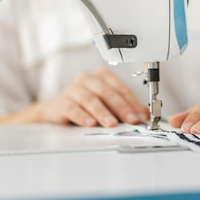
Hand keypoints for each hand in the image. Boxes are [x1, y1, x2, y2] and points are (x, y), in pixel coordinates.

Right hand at [0, 67, 149, 127]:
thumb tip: (144, 114)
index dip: (132, 102)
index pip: (120, 88)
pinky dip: (81, 115)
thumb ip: (125, 108)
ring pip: (89, 98)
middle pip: (106, 92)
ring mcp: (73, 90)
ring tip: (111, 123)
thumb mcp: (106, 105)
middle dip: (120, 107)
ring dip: (102, 112)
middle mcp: (87, 79)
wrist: (55, 112)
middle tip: (130, 119)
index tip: (140, 115)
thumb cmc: (84, 106)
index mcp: (101, 77)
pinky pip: (71, 107)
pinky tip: (89, 123)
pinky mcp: (60, 102)